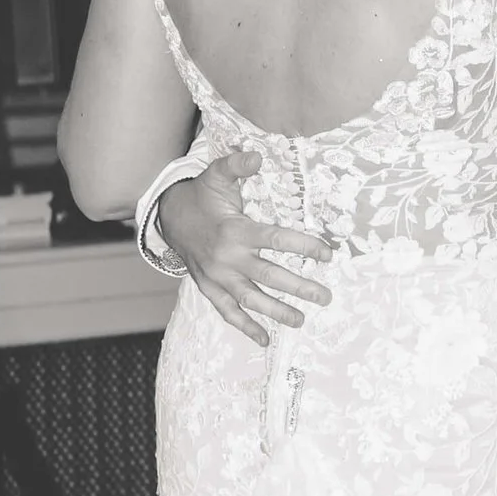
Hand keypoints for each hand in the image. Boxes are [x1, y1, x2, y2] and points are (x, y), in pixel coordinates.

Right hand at [156, 148, 335, 347]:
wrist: (168, 218)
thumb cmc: (202, 196)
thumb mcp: (217, 175)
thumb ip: (237, 165)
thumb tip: (257, 155)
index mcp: (235, 231)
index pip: (277, 240)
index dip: (304, 245)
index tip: (328, 253)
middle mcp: (228, 258)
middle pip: (269, 276)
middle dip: (299, 287)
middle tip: (325, 296)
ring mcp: (218, 277)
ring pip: (251, 299)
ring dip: (276, 312)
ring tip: (301, 320)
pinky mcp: (210, 289)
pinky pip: (228, 312)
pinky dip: (245, 327)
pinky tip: (264, 340)